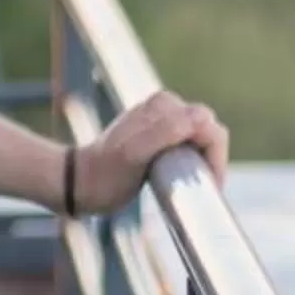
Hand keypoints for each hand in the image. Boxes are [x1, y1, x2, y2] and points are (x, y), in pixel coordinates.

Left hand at [75, 91, 228, 214]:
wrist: (79, 183)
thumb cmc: (106, 174)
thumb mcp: (135, 154)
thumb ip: (166, 131)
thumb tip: (201, 117)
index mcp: (164, 105)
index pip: (210, 126)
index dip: (216, 157)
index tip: (209, 186)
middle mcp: (166, 106)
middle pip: (209, 132)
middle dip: (211, 160)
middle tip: (199, 189)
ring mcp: (162, 120)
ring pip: (202, 140)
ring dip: (203, 162)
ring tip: (188, 188)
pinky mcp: (159, 135)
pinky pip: (190, 145)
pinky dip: (193, 163)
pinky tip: (179, 181)